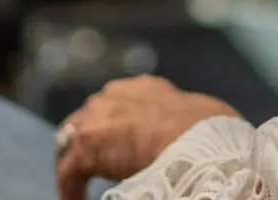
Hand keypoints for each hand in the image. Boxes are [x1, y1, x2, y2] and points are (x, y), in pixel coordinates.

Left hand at [55, 75, 235, 199]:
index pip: (116, 103)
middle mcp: (116, 94)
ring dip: (77, 162)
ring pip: (71, 142)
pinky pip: (68, 171)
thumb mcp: (191, 116)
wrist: (198, 141)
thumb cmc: (208, 132)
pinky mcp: (85, 145)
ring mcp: (97, 116)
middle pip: (87, 118)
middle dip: (88, 140)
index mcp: (143, 88)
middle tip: (93, 166)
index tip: (118, 144)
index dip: (114, 125)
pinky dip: (71, 188)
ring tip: (81, 186)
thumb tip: (179, 136)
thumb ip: (173, 120)